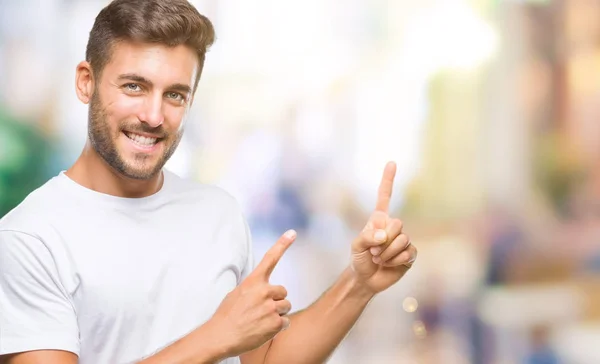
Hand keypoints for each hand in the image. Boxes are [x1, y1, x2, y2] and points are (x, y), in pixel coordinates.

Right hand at [210, 230, 295, 357]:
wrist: (221, 337)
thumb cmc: (227, 316)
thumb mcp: (237, 293)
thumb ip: (254, 289)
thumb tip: (265, 291)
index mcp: (254, 282)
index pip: (270, 259)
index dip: (282, 244)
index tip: (292, 232)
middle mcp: (264, 292)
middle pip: (283, 292)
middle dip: (276, 301)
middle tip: (260, 311)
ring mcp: (271, 307)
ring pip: (286, 308)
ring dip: (277, 314)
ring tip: (260, 321)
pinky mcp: (275, 323)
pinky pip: (285, 323)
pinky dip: (277, 328)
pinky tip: (263, 330)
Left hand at [350, 162, 417, 293]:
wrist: (366, 279)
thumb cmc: (359, 259)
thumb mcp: (356, 246)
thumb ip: (368, 237)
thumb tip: (384, 235)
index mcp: (378, 219)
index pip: (385, 196)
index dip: (388, 180)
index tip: (392, 162)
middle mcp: (392, 227)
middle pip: (398, 223)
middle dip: (384, 240)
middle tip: (374, 251)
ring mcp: (403, 240)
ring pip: (403, 239)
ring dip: (388, 253)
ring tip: (379, 259)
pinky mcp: (410, 254)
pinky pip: (408, 252)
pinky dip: (396, 260)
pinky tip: (390, 264)